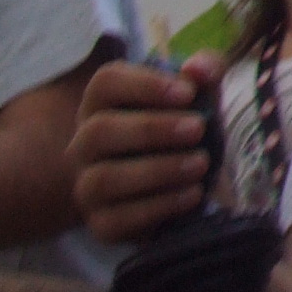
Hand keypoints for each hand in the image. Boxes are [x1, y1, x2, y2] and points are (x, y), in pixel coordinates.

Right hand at [72, 55, 226, 242]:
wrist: (189, 183)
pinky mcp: (101, 224)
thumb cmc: (186, 129)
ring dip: (158, 170)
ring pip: (104, 178)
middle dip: (151, 128)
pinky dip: (160, 206)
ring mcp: (87, 186)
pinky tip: (193, 194)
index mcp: (104, 103)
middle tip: (198, 128)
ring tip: (200, 163)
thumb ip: (206, 72)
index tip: (188, 92)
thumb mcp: (202, 97)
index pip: (105, 83)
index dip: (144, 84)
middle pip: (99, 130)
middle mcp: (85, 144)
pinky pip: (118, 219)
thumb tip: (196, 68)